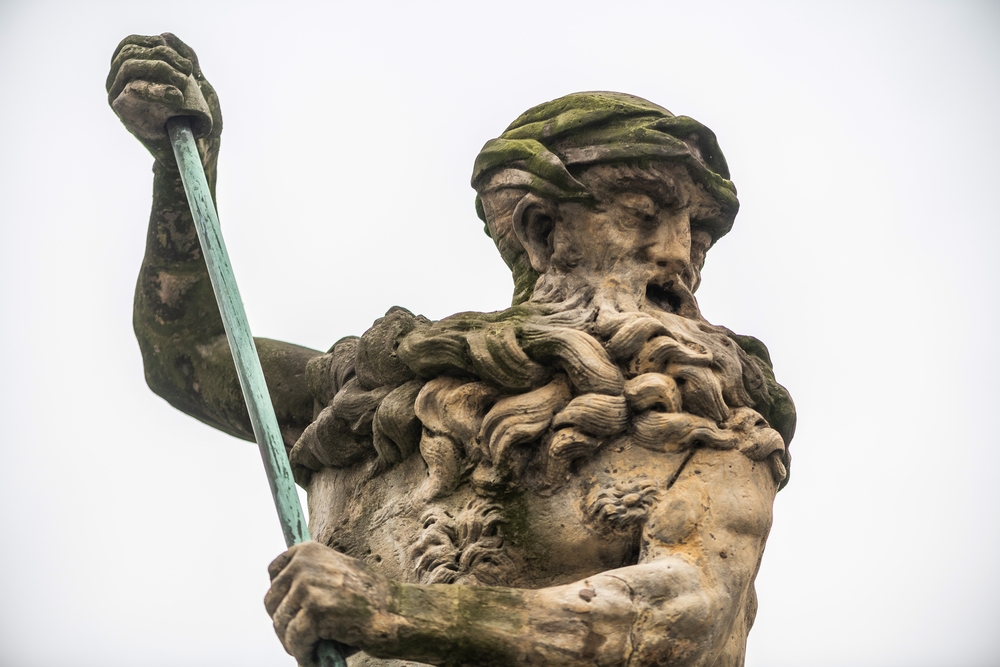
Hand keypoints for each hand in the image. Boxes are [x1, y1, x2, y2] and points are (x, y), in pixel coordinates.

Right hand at [106, 33, 221, 166]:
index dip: (155, 43)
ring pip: (129, 66)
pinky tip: (177, 97)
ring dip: (161, 69)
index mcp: (131, 72)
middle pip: (130, 52)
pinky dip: (156, 88)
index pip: (130, 43)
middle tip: (188, 72)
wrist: (196, 151)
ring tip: (184, 85)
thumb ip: (184, 56)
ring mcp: (118, 97)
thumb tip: (165, 37)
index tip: (185, 62)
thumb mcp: (196, 81)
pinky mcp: (123, 113)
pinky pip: (131, 88)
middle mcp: (118, 83)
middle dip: (163, 57)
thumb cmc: (196, 119)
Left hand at [265, 542, 397, 665]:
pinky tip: (316, 657)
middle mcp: (305, 563)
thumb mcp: (337, 576)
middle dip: (284, 623)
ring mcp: (308, 586)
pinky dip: (303, 654)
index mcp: (310, 551)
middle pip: (272, 601)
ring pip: (281, 624)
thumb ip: (311, 581)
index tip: (286, 610)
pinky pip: (295, 640)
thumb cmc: (371, 600)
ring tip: (310, 650)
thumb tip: (282, 606)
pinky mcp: (315, 611)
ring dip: (293, 642)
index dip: (279, 596)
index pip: (274, 571)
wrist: (398, 612)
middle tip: (300, 639)